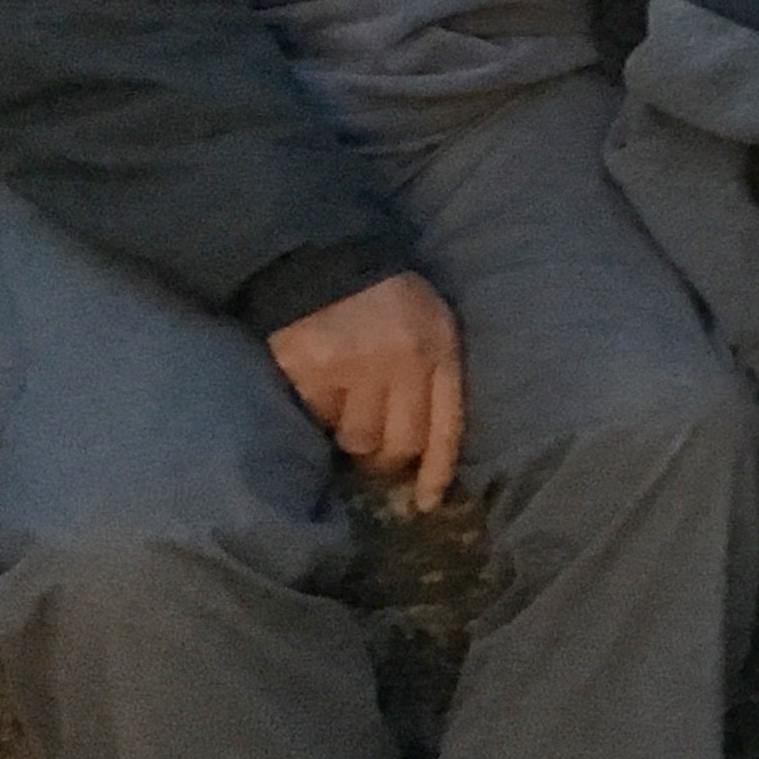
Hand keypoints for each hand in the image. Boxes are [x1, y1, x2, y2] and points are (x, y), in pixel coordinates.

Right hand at [266, 271, 467, 509]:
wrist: (327, 256)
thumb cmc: (389, 298)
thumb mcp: (432, 324)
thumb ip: (436, 376)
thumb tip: (425, 450)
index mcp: (439, 348)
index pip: (446, 425)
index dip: (437, 470)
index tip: (426, 502)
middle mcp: (402, 360)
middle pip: (398, 444)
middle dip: (386, 460)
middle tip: (372, 456)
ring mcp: (356, 366)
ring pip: (357, 439)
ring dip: (350, 436)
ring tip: (344, 408)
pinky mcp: (312, 369)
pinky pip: (318, 418)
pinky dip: (319, 414)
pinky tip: (318, 388)